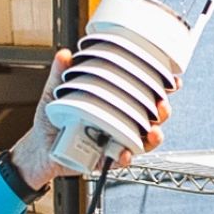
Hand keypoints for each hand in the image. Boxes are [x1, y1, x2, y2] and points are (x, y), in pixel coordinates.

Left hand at [9, 49, 167, 189]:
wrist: (39, 148)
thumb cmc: (53, 120)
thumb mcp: (55, 93)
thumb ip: (59, 74)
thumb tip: (64, 54)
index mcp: (113, 103)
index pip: (143, 93)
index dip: (161, 87)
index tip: (173, 80)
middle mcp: (119, 122)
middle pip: (151, 117)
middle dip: (163, 111)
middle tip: (163, 105)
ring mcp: (115, 141)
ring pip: (144, 140)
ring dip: (153, 136)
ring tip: (153, 132)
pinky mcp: (106, 160)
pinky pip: (121, 160)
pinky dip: (125, 157)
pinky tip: (124, 153)